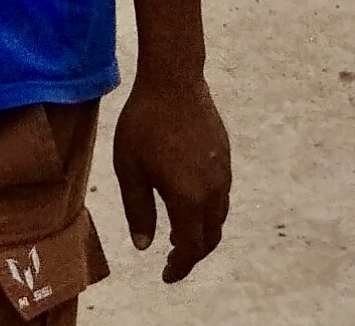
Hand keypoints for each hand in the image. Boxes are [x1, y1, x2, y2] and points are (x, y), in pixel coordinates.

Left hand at [113, 65, 230, 281]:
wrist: (173, 77)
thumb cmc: (145, 122)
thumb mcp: (130, 169)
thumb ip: (138, 211)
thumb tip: (144, 245)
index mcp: (189, 198)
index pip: (190, 248)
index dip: (179, 267)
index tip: (166, 276)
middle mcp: (213, 190)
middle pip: (210, 237)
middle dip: (192, 254)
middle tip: (172, 260)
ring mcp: (223, 171)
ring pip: (219, 216)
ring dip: (202, 232)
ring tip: (178, 234)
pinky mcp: (224, 153)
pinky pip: (221, 194)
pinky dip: (208, 210)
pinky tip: (189, 200)